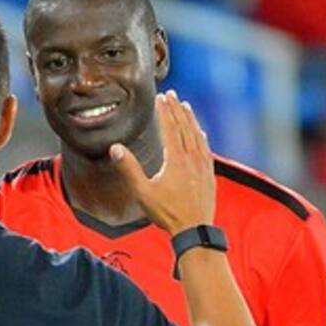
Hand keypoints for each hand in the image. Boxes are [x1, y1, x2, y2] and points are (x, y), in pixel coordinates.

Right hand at [109, 89, 214, 233]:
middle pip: (184, 127)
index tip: (161, 97)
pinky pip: (206, 148)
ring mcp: (203, 165)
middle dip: (177, 109)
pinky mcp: (209, 174)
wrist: (195, 230)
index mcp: (175, 159)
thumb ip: (129, 169)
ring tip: (185, 106)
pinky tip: (200, 132)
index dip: (165, 111)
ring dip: (190, 119)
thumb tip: (116, 149)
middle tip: (172, 95)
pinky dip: (201, 136)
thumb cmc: (168, 213)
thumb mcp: (143, 192)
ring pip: (197, 135)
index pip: (169, 128)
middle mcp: (191, 158)